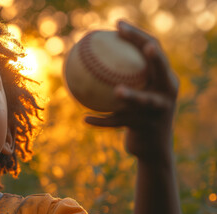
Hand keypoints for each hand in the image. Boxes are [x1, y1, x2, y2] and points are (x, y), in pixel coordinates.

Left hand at [85, 21, 178, 159]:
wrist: (151, 148)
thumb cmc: (137, 114)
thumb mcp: (133, 95)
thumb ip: (121, 78)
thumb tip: (89, 60)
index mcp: (164, 79)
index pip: (154, 50)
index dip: (138, 36)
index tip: (118, 25)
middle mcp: (166, 92)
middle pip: (159, 66)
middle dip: (149, 52)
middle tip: (130, 40)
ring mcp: (157, 111)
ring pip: (143, 100)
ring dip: (130, 96)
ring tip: (118, 91)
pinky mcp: (145, 128)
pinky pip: (119, 123)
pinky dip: (102, 121)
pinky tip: (86, 119)